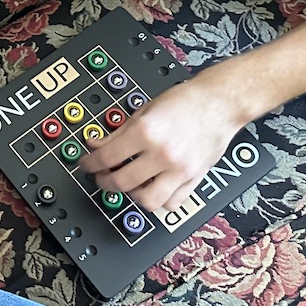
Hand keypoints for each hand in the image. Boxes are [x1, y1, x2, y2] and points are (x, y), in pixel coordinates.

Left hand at [78, 72, 244, 210]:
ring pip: (147, 201)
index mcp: (146, 131)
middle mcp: (162, 153)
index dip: (90, 164)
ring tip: (129, 184)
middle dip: (104, 181)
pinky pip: (172, 203)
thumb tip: (95, 144)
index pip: (107, 157)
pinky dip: (160, 200)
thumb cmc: (184, 102)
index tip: (85, 165)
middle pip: (121, 182)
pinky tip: (153, 188)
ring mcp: (180, 169)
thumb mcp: (144, 110)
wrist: (219, 103)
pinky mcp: (194, 178)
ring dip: (132, 195)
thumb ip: (118, 132)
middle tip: (102, 176)